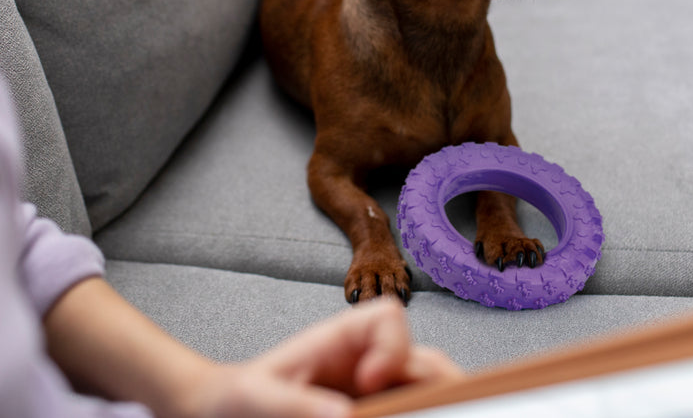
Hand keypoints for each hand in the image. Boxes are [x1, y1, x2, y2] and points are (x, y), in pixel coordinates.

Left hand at [45, 277, 460, 417]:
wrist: (224, 414)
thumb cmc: (237, 397)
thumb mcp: (259, 398)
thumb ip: (297, 406)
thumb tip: (346, 415)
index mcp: (340, 338)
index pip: (387, 317)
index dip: (392, 345)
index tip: (370, 383)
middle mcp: (363, 360)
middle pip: (420, 356)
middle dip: (435, 383)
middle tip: (431, 414)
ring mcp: (370, 389)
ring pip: (423, 388)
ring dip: (430, 406)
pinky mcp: (369, 411)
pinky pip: (406, 409)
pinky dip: (413, 415)